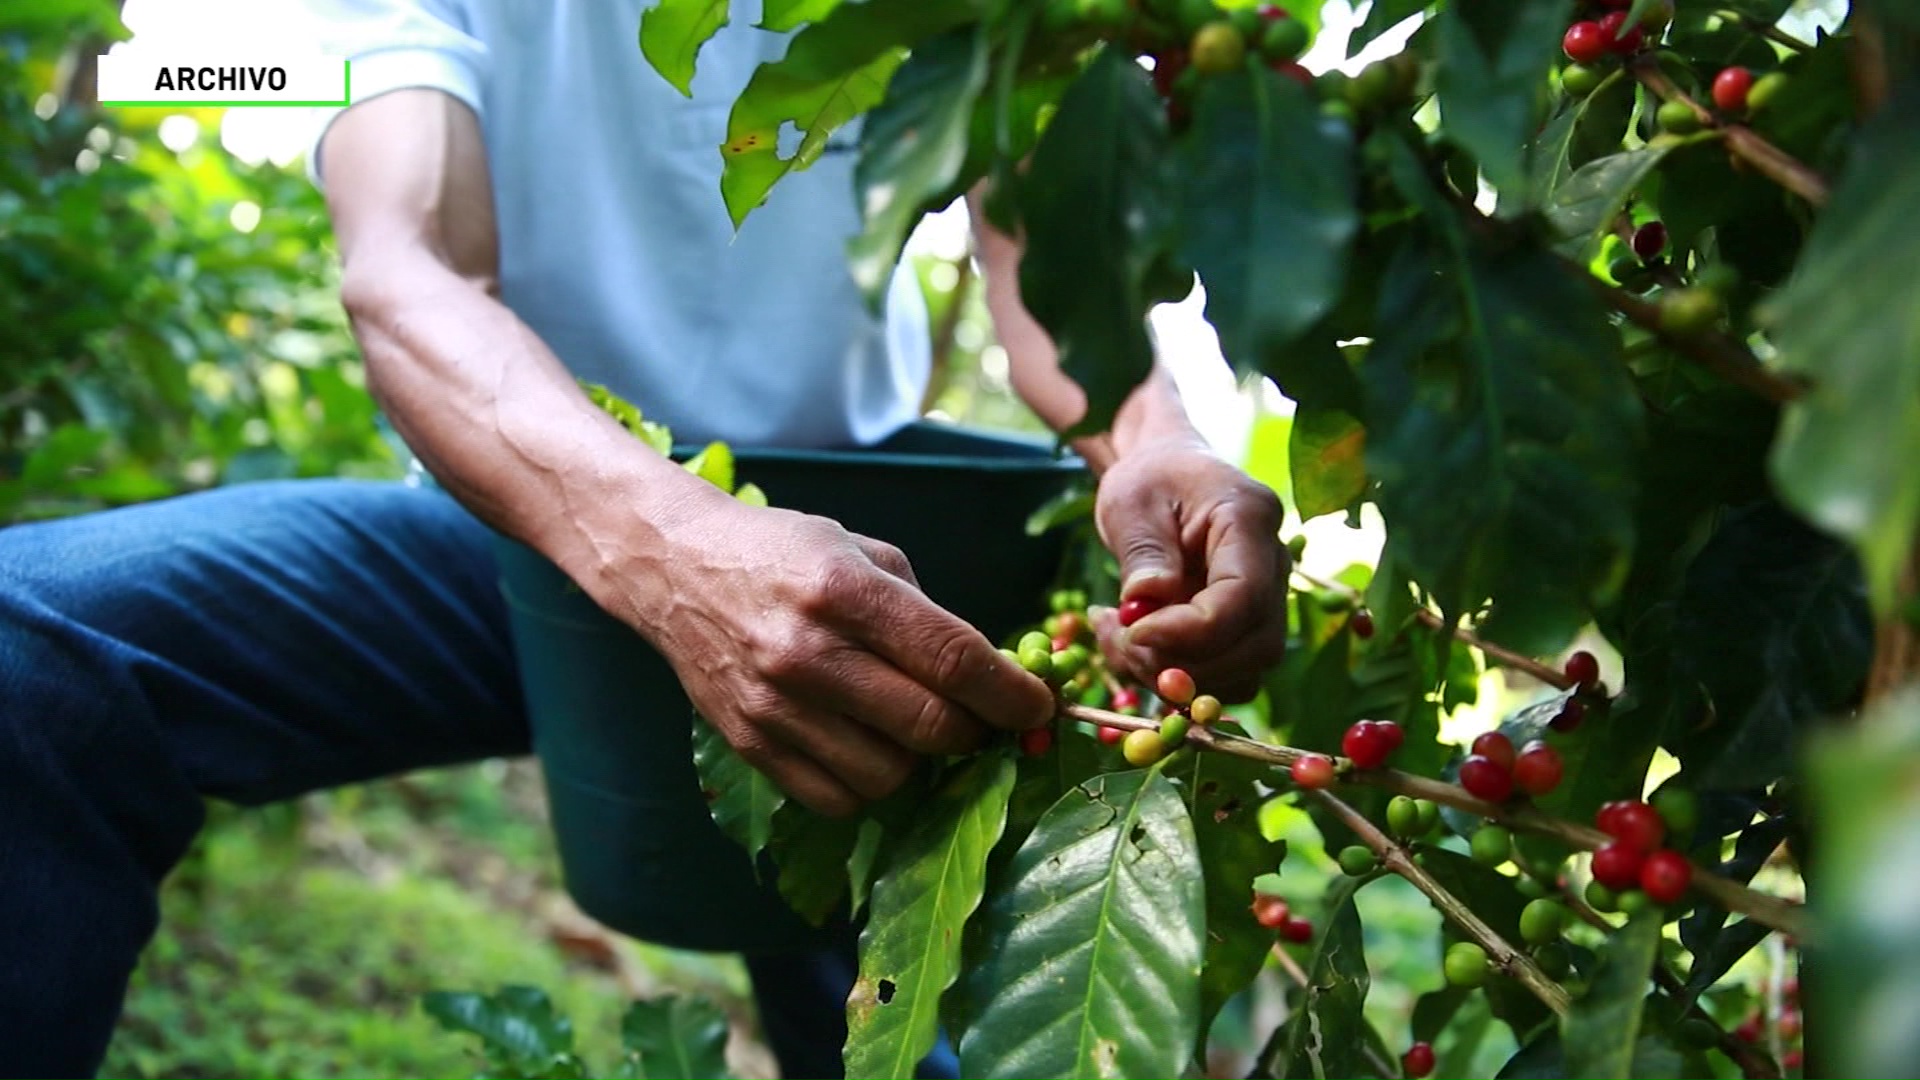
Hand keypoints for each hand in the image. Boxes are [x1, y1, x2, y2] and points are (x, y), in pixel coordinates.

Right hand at [596, 489, 1054, 817]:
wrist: (673, 568)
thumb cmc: (782, 552)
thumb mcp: (861, 552)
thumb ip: (924, 614)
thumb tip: (989, 676)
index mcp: (845, 592)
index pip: (953, 659)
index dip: (1010, 694)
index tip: (1039, 708)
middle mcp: (808, 654)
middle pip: (930, 726)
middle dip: (978, 732)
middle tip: (985, 721)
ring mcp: (775, 707)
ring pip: (890, 775)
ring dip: (922, 761)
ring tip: (916, 727)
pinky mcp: (750, 744)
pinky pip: (837, 798)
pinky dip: (870, 783)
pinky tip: (870, 747)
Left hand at [1090, 435, 1287, 701]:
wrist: (1166, 474)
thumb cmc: (1149, 479)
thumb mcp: (1130, 502)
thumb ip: (1143, 553)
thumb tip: (1145, 604)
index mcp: (1250, 519)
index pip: (1243, 596)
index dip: (1190, 631)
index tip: (1134, 632)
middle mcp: (1274, 564)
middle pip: (1255, 645)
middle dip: (1184, 662)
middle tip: (1121, 639)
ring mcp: (1267, 599)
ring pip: (1244, 671)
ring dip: (1177, 677)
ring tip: (1118, 639)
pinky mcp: (1246, 626)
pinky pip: (1226, 674)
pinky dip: (1179, 678)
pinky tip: (1133, 647)